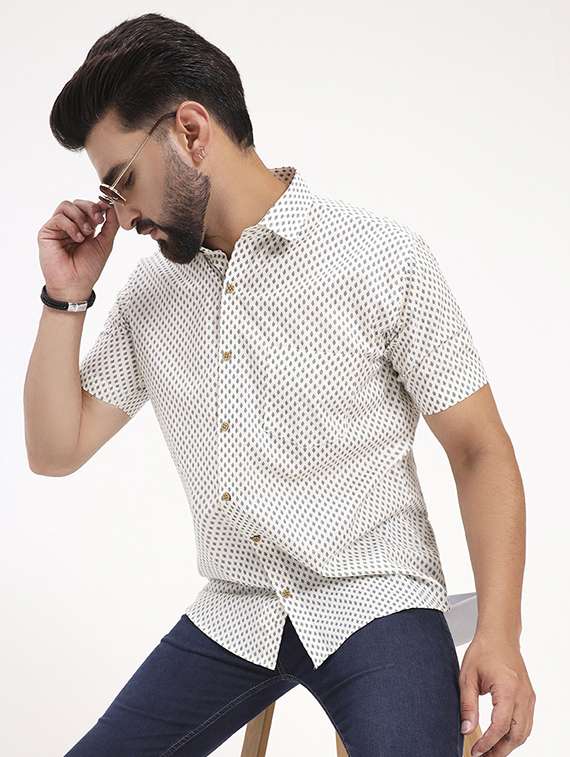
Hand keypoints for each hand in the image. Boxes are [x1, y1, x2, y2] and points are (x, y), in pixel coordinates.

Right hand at [37, 198, 119, 298]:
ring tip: (86, 234)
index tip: (106, 208)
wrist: (75, 284)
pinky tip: (77, 238)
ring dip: (80, 217)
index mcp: (84, 228)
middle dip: (90, 208)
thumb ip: (111, 225)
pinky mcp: (47, 232)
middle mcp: (70, 226)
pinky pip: (59, 217)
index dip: (97, 205)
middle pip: (77, 203)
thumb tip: (112, 206)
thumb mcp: (105, 243)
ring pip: (67, 206)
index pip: (88, 207)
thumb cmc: (89, 268)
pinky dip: (71, 225)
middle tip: (98, 220)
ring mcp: (58, 228)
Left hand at [459, 632, 535, 754]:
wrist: (500, 635)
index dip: (488, 743)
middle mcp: (523, 696)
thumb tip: (466, 729)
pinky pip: (526, 722)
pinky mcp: (529, 697)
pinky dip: (515, 734)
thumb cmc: (483, 651)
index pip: (501, 726)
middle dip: (500, 750)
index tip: (476, 751)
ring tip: (490, 751)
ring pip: (524, 732)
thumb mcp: (467, 677)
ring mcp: (529, 697)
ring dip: (509, 745)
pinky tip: (501, 738)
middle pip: (517, 735)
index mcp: (508, 689)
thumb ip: (467, 704)